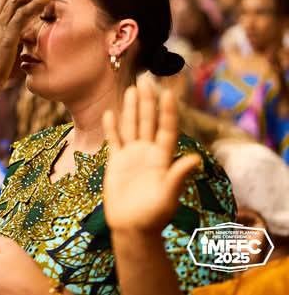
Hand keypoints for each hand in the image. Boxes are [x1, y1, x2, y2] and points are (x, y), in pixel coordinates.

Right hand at [102, 77, 200, 234]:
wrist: (132, 227)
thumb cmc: (153, 215)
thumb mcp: (168, 195)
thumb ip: (178, 176)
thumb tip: (196, 159)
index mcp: (162, 157)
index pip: (166, 129)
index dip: (167, 111)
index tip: (168, 92)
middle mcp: (148, 152)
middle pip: (148, 121)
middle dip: (148, 101)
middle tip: (147, 79)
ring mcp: (132, 156)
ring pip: (132, 126)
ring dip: (131, 108)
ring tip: (132, 89)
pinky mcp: (117, 162)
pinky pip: (114, 141)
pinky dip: (112, 127)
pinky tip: (110, 113)